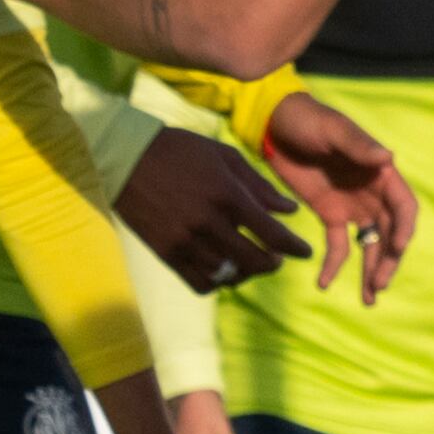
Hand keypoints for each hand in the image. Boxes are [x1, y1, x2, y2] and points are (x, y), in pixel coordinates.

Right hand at [117, 128, 313, 292]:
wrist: (128, 157)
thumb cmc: (182, 151)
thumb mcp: (226, 157)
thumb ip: (260, 186)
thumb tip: (290, 211)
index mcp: (227, 196)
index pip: (272, 234)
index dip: (294, 248)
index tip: (305, 252)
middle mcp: (208, 223)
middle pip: (254, 261)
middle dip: (273, 263)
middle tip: (276, 258)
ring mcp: (185, 241)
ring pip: (229, 275)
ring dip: (246, 273)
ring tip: (250, 261)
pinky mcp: (166, 253)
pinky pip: (201, 282)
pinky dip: (219, 281)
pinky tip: (224, 269)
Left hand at [260, 93, 416, 301]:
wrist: (277, 125)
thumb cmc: (310, 120)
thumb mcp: (334, 131)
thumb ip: (358, 146)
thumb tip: (387, 158)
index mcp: (380, 173)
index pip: (403, 206)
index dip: (404, 228)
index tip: (397, 248)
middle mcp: (372, 194)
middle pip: (389, 233)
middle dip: (388, 261)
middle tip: (379, 286)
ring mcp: (352, 207)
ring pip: (369, 245)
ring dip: (371, 271)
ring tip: (369, 299)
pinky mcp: (329, 215)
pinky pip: (338, 245)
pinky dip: (334, 266)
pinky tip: (325, 284)